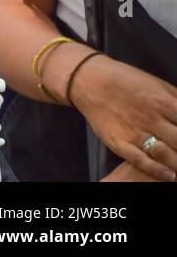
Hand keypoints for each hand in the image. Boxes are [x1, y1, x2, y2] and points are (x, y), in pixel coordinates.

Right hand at [70, 55, 176, 181]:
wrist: (88, 81)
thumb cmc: (125, 80)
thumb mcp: (156, 83)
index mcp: (162, 101)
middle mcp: (151, 118)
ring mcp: (134, 132)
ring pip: (166, 155)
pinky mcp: (119, 142)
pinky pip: (142, 161)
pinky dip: (159, 171)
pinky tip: (170, 176)